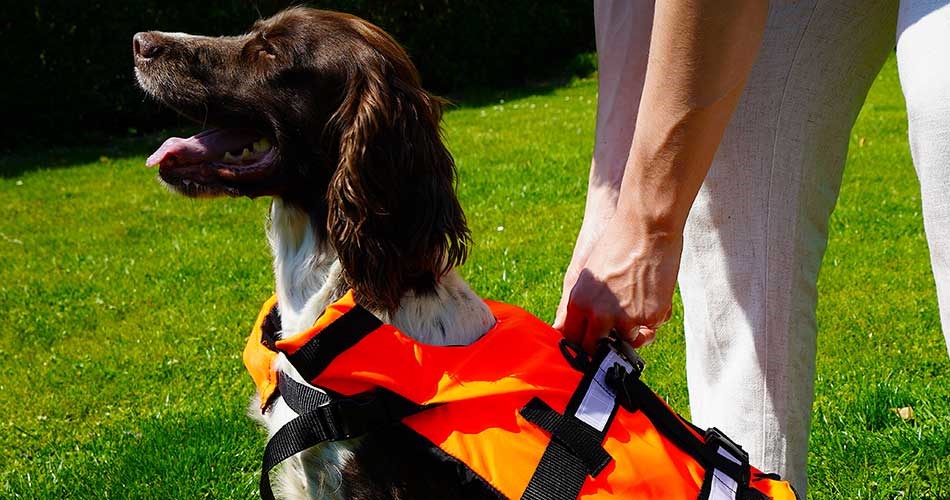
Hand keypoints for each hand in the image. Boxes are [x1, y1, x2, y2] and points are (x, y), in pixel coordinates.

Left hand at [554, 219, 679, 352]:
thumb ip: (583, 304)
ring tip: (640, 304)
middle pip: (597, 349)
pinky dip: (656, 314)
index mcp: (578, 304)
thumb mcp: (589, 275)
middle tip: (618, 336)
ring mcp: (625, 319)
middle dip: (609, 347)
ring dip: (637, 330)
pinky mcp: (650, 317)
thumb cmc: (618, 245)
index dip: (581, 348)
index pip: (572, 340)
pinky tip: (655, 291)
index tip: (590, 349)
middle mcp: (598, 316)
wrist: (646, 227)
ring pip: (630, 341)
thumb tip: (573, 328)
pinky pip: (653, 327)